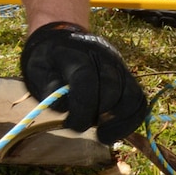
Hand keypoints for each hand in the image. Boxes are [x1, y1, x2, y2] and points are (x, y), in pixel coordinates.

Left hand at [20, 22, 147, 143]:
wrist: (62, 38)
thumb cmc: (47, 60)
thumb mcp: (37, 70)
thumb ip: (48, 87)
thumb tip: (63, 105)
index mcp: (76, 54)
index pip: (86, 80)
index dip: (82, 107)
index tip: (72, 124)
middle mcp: (103, 57)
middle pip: (112, 91)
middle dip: (100, 117)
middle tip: (84, 128)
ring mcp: (119, 66)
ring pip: (132, 97)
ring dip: (120, 122)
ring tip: (104, 136)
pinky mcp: (128, 77)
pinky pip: (139, 100)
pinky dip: (130, 120)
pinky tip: (115, 131)